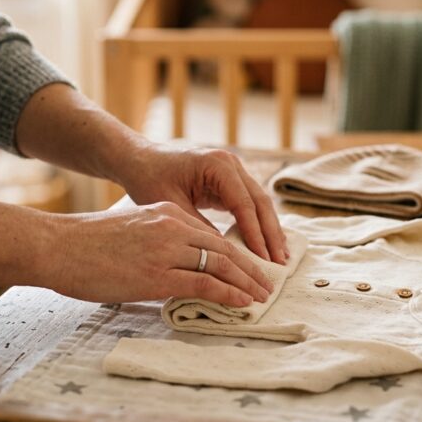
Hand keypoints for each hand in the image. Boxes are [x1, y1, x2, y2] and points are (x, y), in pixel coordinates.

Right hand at [40, 202, 273, 305]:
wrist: (56, 246)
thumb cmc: (86, 245)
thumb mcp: (132, 232)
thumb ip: (159, 243)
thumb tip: (176, 266)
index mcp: (167, 214)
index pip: (213, 236)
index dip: (238, 254)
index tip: (252, 268)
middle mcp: (173, 227)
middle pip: (225, 248)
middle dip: (251, 268)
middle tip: (268, 284)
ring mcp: (167, 250)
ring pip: (221, 265)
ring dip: (247, 283)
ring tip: (262, 296)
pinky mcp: (158, 274)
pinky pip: (205, 284)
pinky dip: (229, 294)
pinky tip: (242, 303)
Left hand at [115, 145, 288, 263]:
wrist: (140, 160)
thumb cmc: (150, 179)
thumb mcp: (171, 206)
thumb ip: (199, 227)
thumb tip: (225, 254)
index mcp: (217, 165)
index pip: (244, 203)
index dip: (255, 233)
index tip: (263, 259)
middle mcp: (231, 164)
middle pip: (260, 201)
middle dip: (271, 233)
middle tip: (280, 262)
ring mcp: (233, 171)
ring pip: (260, 203)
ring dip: (270, 229)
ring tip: (281, 256)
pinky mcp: (230, 181)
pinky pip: (250, 204)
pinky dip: (259, 224)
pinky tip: (267, 244)